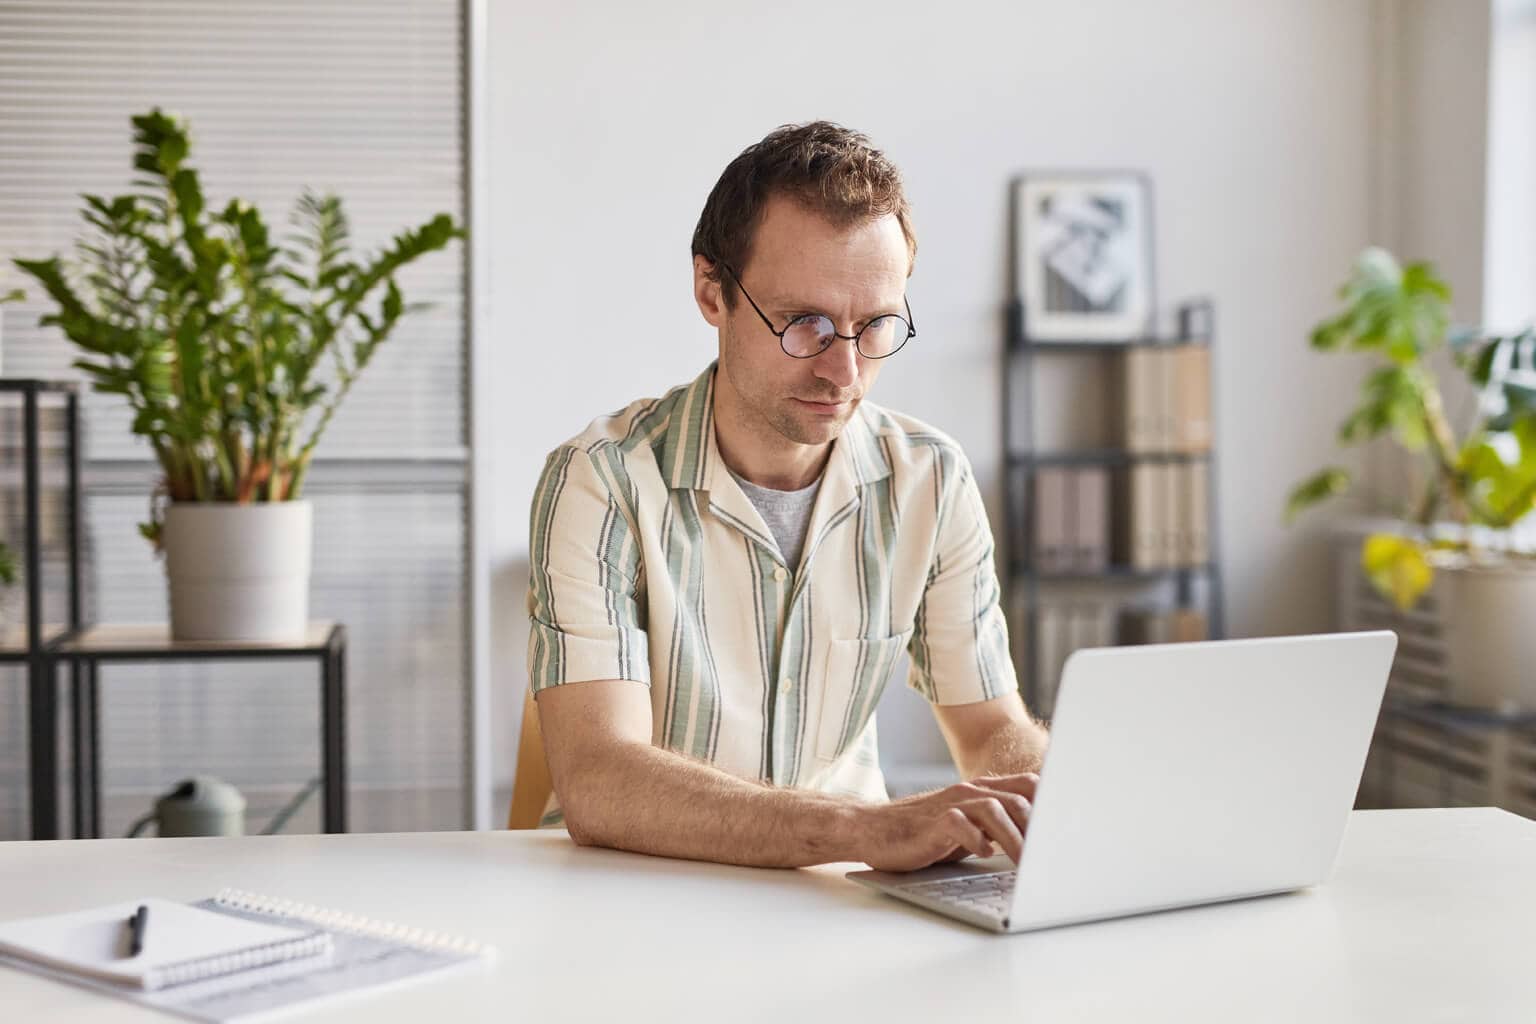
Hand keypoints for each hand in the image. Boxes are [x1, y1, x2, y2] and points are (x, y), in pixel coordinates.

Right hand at [852, 773, 1038, 871]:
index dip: (1054, 803)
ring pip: (995, 810)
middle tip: (1053, 856)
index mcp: (982, 791)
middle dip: (1041, 828)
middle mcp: (970, 792)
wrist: (873, 829)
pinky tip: (984, 854)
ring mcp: (951, 804)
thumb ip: (997, 826)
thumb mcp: (967, 826)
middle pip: (1020, 799)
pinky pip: (961, 824)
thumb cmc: (923, 833)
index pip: (1030, 785)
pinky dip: (977, 840)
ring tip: (1027, 864)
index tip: (1072, 829)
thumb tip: (1038, 844)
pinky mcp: (933, 822)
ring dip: (1016, 838)